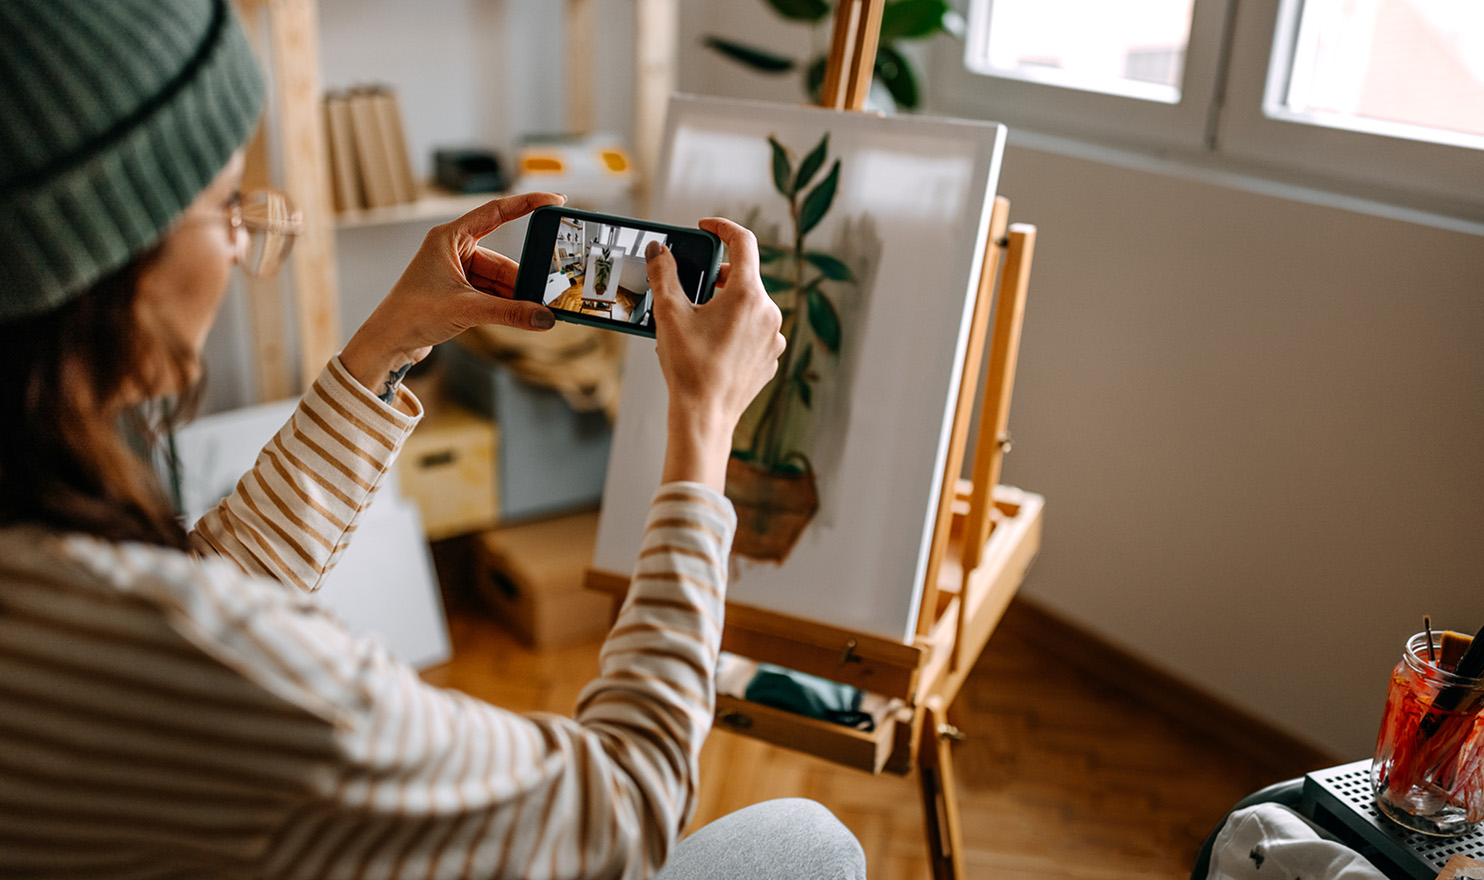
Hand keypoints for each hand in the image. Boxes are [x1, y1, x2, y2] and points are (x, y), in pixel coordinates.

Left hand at [339, 192, 563, 407]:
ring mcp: (458, 271)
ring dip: (517, 296)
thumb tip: (543, 317)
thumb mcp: (466, 309)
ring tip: (537, 310)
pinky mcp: (460, 292)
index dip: (527, 204)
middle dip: (525, 277)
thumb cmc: (410, 315)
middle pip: (503, 259)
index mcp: (449, 238)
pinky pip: (494, 293)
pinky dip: (508, 304)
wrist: (387, 342)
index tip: (554, 201)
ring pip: (500, 280)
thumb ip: (509, 313)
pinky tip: (523, 315)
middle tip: (550, 288)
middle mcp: (454, 250)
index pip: (496, 212)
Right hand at [649, 217, 784, 488]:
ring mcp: (773, 337)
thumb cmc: (689, 367)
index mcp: (748, 294)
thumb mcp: (669, 313)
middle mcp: (769, 312)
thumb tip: (657, 251)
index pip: (743, 242)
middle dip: (718, 275)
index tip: (706, 227)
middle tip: (693, 285)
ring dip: (726, 304)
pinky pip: (754, 331)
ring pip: (750, 306)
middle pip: (745, 277)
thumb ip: (663, 274)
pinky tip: (712, 344)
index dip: (722, 227)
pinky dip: (735, 328)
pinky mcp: (770, 358)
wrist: (705, 416)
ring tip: (698, 320)